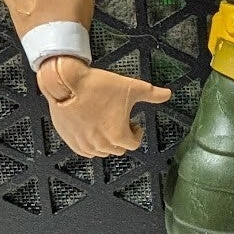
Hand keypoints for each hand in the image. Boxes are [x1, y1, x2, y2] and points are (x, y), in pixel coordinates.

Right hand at [36, 55, 171, 156]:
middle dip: (122, 137)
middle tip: (120, 120)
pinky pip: (84, 150)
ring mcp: (83, 144)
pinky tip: (91, 128)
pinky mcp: (69, 141)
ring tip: (105, 122)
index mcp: (118, 135)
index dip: (136, 132)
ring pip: (101, 151)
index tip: (134, 122)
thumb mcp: (131, 87)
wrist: (65, 82)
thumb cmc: (98, 85)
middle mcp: (100, 145)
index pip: (134, 144)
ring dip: (106, 141)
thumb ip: (152, 94)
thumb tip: (168, 94)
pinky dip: (90, 143)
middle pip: (118, 149)